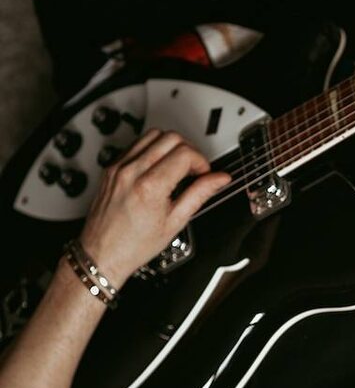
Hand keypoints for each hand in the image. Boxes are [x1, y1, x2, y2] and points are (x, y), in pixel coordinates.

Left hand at [79, 129, 231, 286]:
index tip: (204, 174)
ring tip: (175, 167)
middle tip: (192, 170)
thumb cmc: (134, 245)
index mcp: (150, 187)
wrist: (102, 253)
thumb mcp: (175, 222)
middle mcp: (131, 172)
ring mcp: (119, 167)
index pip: (185, 153)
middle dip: (189, 151)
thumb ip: (199, 194)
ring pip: (153, 134)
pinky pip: (136, 144)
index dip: (201, 162)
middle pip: (171, 137)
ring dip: (170, 146)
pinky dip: (152, 149)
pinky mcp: (111, 167)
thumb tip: (219, 179)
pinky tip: (157, 167)